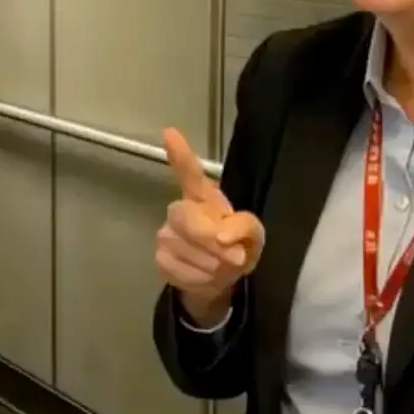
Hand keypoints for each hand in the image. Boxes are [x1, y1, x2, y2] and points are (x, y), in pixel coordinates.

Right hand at [156, 129, 265, 326]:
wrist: (218, 280)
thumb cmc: (237, 247)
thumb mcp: (254, 235)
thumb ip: (244, 227)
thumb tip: (223, 237)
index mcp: (204, 197)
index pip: (190, 173)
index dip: (181, 155)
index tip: (170, 133)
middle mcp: (180, 210)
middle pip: (187, 219)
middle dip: (211, 240)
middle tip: (235, 257)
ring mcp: (166, 233)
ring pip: (187, 250)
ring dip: (213, 265)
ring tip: (221, 268)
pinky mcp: (159, 258)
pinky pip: (181, 270)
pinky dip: (200, 279)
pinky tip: (206, 276)